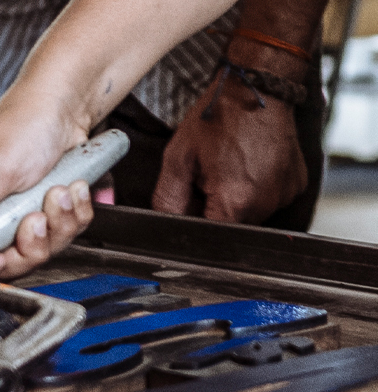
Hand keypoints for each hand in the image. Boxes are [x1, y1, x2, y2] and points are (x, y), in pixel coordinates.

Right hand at [0, 88, 91, 278]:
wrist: (66, 104)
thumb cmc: (24, 122)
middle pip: (3, 262)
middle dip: (30, 243)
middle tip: (37, 216)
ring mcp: (14, 218)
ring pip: (36, 251)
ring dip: (57, 223)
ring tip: (60, 190)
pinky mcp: (42, 215)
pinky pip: (61, 236)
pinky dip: (73, 215)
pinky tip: (71, 188)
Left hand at [152, 75, 307, 223]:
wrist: (256, 87)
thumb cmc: (218, 118)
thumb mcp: (178, 158)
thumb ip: (167, 199)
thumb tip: (164, 223)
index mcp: (235, 202)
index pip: (208, 235)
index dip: (195, 220)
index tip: (192, 198)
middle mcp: (265, 205)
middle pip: (230, 228)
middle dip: (213, 209)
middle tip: (208, 174)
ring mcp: (283, 196)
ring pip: (248, 216)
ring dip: (234, 200)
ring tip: (229, 166)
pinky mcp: (295, 187)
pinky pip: (267, 201)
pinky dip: (254, 190)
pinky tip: (247, 165)